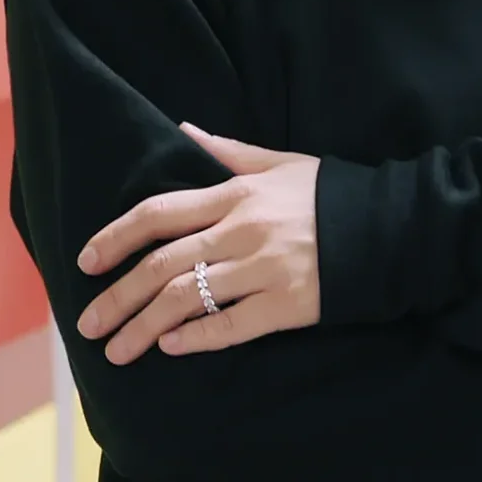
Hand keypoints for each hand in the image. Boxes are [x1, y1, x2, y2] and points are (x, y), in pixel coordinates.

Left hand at [76, 126, 321, 363]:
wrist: (394, 227)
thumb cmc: (335, 195)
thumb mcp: (283, 163)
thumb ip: (230, 153)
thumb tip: (184, 130)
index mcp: (238, 195)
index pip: (160, 213)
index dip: (116, 237)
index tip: (86, 261)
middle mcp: (243, 230)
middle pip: (161, 264)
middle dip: (117, 297)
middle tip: (87, 325)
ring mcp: (263, 269)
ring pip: (184, 299)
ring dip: (142, 328)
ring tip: (117, 351)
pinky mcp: (286, 305)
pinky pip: (228, 325)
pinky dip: (194, 339)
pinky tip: (171, 348)